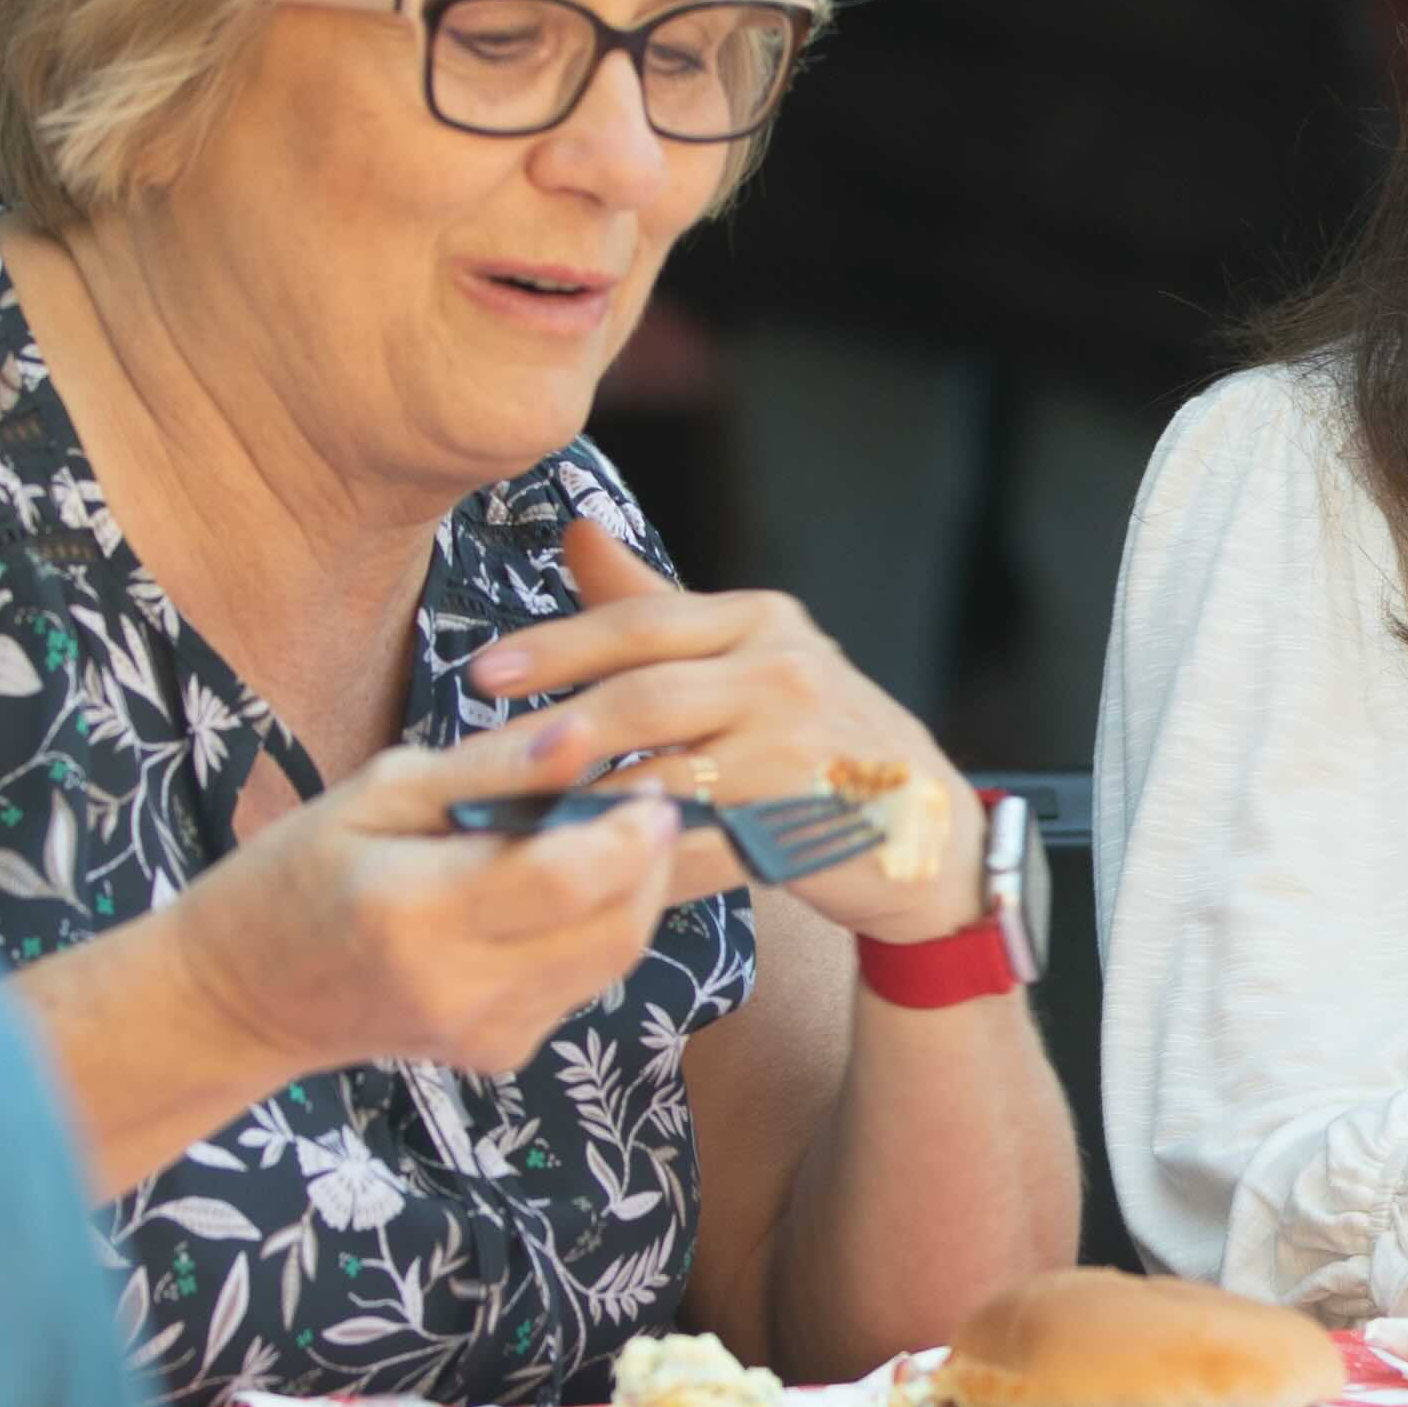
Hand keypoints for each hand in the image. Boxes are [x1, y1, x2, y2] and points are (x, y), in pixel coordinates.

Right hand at [166, 737, 682, 1087]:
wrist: (247, 997)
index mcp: (414, 910)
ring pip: (612, 959)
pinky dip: (592, 931)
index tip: (649, 787)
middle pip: (612, 927)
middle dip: (649, 862)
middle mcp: (458, 986)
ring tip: (607, 839)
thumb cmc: (297, 874)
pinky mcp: (502, 1052)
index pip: (563, 878)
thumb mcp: (377, 794)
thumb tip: (584, 736)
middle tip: (646, 805)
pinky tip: (560, 895)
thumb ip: (489, 768)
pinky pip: (582, 983)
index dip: (629, 834)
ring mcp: (485, 1033)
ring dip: (632, 895)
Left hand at [458, 519, 985, 944]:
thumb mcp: (752, 654)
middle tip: (483, 759)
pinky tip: (590, 873)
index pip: (643, 622)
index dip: (556, 646)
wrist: (926, 833)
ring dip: (584, 805)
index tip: (481, 671)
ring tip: (520, 822)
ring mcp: (801, 750)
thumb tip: (575, 533)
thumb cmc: (817, 739)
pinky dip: (639, 863)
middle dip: (556, 728)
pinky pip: (700, 847)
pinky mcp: (805, 825)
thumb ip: (657, 604)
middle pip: (647, 695)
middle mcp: (786, 672)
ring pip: (666, 776)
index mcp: (762, 620)